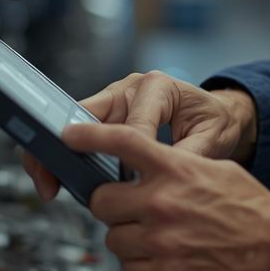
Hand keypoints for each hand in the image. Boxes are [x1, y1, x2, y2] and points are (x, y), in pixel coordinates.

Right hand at [21, 70, 256, 201]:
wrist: (220, 114)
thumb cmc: (216, 122)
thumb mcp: (213, 138)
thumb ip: (190, 157)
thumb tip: (165, 180)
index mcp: (159, 86)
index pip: (133, 124)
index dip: (124, 157)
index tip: (119, 184)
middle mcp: (130, 87)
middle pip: (88, 114)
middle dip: (68, 146)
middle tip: (53, 177)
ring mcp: (114, 100)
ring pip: (76, 123)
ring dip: (59, 153)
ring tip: (49, 184)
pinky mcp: (106, 116)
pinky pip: (81, 134)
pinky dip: (67, 156)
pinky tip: (59, 180)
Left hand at [59, 121, 269, 270]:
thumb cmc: (255, 213)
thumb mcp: (217, 171)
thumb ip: (178, 169)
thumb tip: (149, 171)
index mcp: (176, 169)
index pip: (122, 142)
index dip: (89, 137)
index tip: (70, 136)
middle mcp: (162, 202)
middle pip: (102, 200)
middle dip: (112, 207)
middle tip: (131, 211)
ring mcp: (161, 240)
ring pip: (113, 239)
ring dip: (129, 241)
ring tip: (158, 242)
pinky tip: (165, 265)